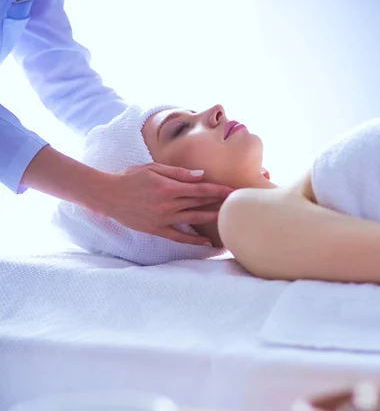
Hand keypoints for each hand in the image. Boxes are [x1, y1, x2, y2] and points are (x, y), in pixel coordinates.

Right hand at [93, 163, 233, 244]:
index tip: (234, 191)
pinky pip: (179, 236)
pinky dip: (193, 240)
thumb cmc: (130, 177)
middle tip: (238, 205)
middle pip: (201, 204)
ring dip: (211, 219)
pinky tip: (207, 242)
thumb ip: (178, 173)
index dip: (219, 190)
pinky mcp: (157, 229)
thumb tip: (201, 176)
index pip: (201, 189)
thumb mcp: (153, 168)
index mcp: (169, 187)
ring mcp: (163, 218)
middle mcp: (168, 204)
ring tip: (228, 220)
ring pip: (193, 219)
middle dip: (220, 203)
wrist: (109, 195)